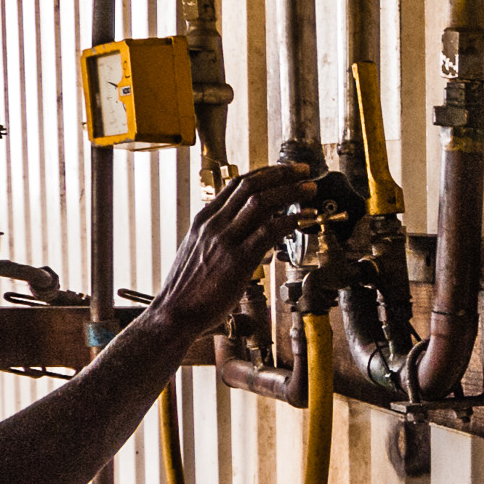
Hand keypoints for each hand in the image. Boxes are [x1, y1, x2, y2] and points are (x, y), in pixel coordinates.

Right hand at [145, 164, 315, 338]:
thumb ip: (217, 236)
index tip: (284, 169)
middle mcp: (213, 224)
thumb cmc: (188, 289)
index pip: (236, 183)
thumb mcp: (197, 251)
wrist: (173, 314)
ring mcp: (224, 241)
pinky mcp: (237, 261)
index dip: (265, 173)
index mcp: (204, 220)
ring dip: (290, 192)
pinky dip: (289, 221)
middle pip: (251, 186)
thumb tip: (239, 229)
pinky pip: (267, 233)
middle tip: (303, 171)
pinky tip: (302, 218)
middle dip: (282, 174)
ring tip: (310, 190)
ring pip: (261, 202)